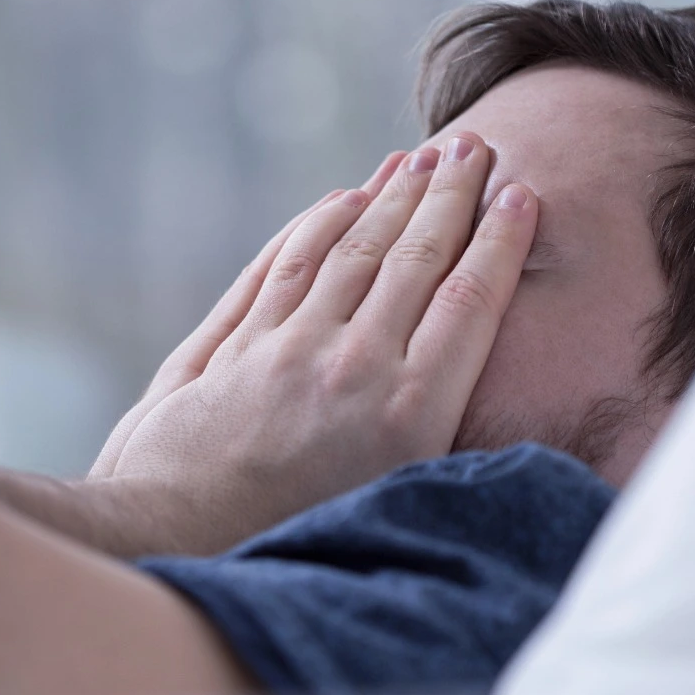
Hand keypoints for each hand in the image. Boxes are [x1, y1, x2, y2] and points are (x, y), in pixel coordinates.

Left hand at [97, 132, 537, 554]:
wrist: (174, 545)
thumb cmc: (290, 547)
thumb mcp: (388, 508)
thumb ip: (428, 435)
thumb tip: (467, 386)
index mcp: (408, 415)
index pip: (467, 303)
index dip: (498, 243)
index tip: (520, 197)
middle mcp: (353, 368)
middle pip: (412, 260)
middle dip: (448, 197)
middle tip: (473, 148)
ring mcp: (289, 349)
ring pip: (350, 251)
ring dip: (388, 197)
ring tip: (417, 158)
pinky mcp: (237, 346)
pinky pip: (284, 265)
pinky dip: (317, 225)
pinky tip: (340, 200)